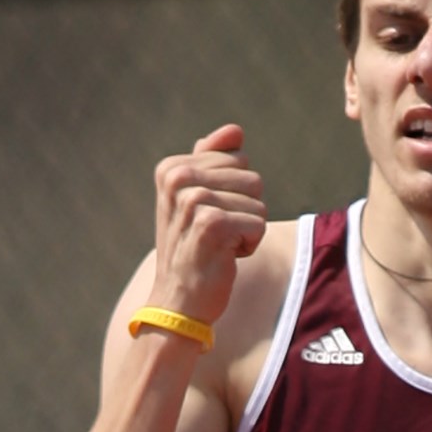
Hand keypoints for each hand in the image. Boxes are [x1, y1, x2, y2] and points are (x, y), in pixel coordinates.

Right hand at [148, 123, 266, 324]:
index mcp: (171, 167)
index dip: (233, 192)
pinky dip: (250, 245)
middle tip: (214, 233)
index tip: (206, 215)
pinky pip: (259, 223)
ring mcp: (193, 200)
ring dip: (247, 229)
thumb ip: (212, 161)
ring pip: (259, 202)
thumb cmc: (192, 249)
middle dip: (244, 209)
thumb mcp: (195, 200)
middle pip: (252, 177)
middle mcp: (177, 178)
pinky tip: (225, 257)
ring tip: (219, 245)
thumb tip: (235, 130)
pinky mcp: (211, 224)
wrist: (177, 301)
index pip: (238, 159)